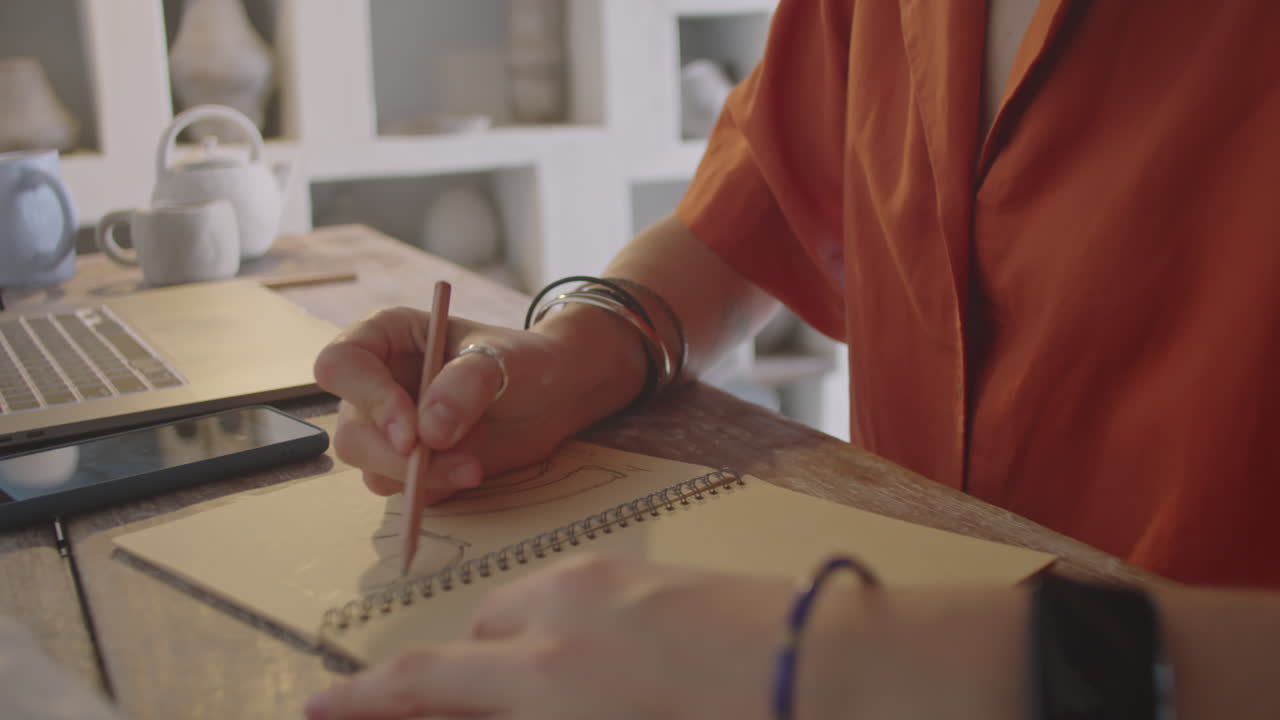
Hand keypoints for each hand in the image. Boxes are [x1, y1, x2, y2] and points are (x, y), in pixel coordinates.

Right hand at [304, 554, 794, 719]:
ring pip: (519, 613)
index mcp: (548, 681)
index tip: (320, 704)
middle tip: (474, 716)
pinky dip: (556, 629)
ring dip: (510, 653)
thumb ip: (533, 708)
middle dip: (457, 683)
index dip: (362, 699)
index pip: (422, 683)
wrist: (831, 667)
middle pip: (469, 643)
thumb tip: (483, 703)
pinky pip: (569, 596)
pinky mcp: (643, 569)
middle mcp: (561, 615)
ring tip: (548, 695)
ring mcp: (604, 581)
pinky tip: (602, 664)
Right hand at [313, 307, 608, 502]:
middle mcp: (377, 382)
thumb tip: (427, 431)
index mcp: (385, 337)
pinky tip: (469, 472)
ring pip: (371, 467)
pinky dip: (432, 490)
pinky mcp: (408, 462)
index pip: (341, 366)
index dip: (369, 400)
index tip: (411, 432)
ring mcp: (389, 426)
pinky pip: (400, 488)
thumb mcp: (502, 359)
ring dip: (420, 477)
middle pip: (351, 431)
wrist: (554, 394)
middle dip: (396, 457)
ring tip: (473, 465)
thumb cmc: (524, 360)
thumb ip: (465, 385)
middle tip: (451, 462)